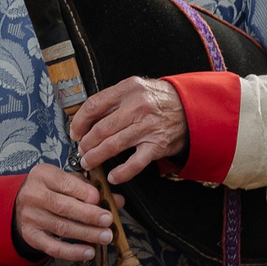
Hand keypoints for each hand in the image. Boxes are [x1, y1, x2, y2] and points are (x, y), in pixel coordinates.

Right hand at [13, 163, 115, 262]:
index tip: (99, 199)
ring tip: (105, 236)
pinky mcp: (30, 235)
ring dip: (86, 234)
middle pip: (63, 207)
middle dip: (89, 215)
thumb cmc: (50, 189)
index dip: (84, 192)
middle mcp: (33, 195)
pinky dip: (72, 251)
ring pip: (61, 227)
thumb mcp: (68, 180)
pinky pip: (52, 247)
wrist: (22, 201)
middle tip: (107, 220)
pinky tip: (88, 252)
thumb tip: (117, 201)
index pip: (65, 183)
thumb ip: (91, 188)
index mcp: (44, 176)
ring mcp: (30, 217)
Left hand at [69, 77, 188, 183]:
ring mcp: (148, 127)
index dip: (79, 122)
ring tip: (88, 162)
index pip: (94, 105)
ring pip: (113, 145)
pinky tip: (112, 176)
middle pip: (101, 129)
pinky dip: (121, 173)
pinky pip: (135, 163)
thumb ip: (112, 101)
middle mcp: (138, 107)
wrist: (192, 108)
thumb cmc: (158, 100)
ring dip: (96, 157)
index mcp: (128, 89)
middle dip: (86, 143)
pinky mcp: (157, 145)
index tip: (75, 132)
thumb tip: (84, 120)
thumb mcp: (135, 89)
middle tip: (81, 150)